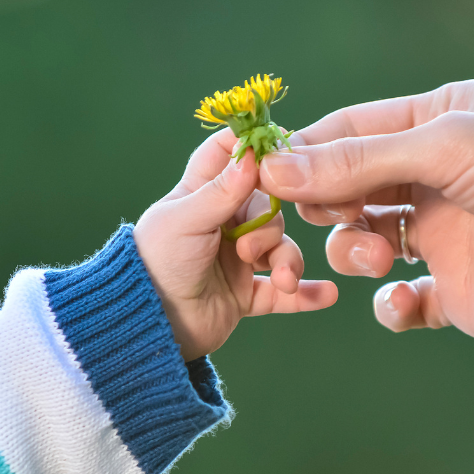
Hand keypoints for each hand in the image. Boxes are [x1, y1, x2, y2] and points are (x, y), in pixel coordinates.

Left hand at [134, 129, 337, 359]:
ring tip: (285, 280)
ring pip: (280, 248)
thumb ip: (222, 190)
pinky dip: (304, 294)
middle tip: (250, 251)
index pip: (228, 155)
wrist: (146, 325)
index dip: (253, 147)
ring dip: (289, 262)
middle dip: (270, 227)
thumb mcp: (185, 220)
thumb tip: (253, 153)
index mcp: (200, 195)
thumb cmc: (155, 263)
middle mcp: (221, 224)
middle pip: (268, 207)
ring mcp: (235, 259)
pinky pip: (283, 293)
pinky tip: (327, 294)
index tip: (280, 149)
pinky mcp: (244, 295)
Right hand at [259, 79, 473, 344]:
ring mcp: (447, 238)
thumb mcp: (442, 147)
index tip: (263, 171)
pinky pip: (401, 303)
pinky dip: (392, 306)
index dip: (306, 152)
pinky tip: (407, 300)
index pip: (353, 131)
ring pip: (364, 244)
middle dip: (325, 201)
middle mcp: (439, 179)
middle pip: (350, 188)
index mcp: (440, 124)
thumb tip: (275, 168)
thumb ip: (357, 161)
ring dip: (353, 250)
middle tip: (312, 212)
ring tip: (374, 254)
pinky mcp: (458, 294)